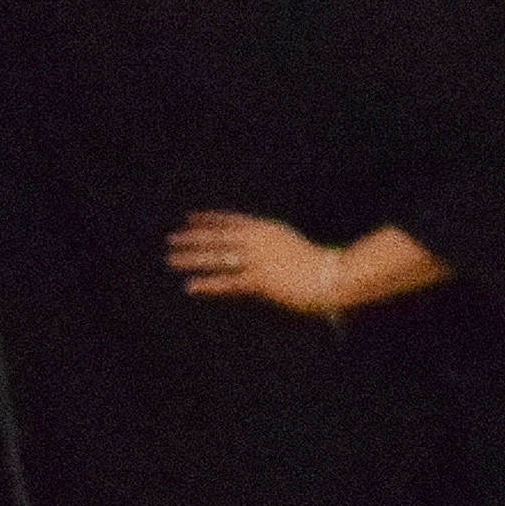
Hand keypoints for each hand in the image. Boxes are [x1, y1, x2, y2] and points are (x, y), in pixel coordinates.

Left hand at [166, 211, 340, 315]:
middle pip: (220, 237)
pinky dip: (208, 284)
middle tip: (170, 240)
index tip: (190, 219)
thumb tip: (256, 255)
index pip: (232, 221)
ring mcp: (260, 260)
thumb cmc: (318, 266)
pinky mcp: (261, 280)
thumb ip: (272, 249)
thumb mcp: (290, 249)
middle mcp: (261, 241)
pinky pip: (229, 283)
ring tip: (171, 260)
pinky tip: (190, 286)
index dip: (209, 220)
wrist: (334, 275)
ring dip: (193, 259)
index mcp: (268, 230)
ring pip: (219, 257)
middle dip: (193, 238)